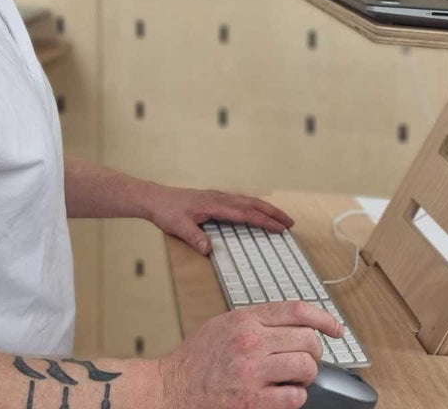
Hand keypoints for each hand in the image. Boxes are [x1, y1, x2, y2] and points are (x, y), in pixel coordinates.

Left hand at [147, 186, 293, 254]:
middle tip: (290, 223)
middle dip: (273, 213)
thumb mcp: (178, 227)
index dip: (264, 221)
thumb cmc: (167, 212)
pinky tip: (258, 212)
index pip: (246, 214)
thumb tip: (209, 250)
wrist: (157, 198)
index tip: (280, 228)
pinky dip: (255, 206)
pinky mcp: (216, 198)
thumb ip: (194, 238)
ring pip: (249, 201)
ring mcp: (220, 197)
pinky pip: (242, 201)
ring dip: (266, 209)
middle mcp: (221, 198)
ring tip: (281, 218)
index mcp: (216, 205)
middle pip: (253, 204)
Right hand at [158, 302, 341, 408]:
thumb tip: (292, 322)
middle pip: (307, 339)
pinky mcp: (251, 401)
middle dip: (315, 350)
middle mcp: (251, 341)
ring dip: (307, 374)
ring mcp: (252, 372)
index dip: (324, 317)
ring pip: (305, 367)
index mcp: (247, 318)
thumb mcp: (225, 323)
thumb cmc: (196, 358)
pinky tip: (286, 395)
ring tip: (297, 378)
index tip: (336, 327)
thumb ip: (258, 319)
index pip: (298, 310)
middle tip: (307, 358)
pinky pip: (293, 397)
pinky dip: (296, 397)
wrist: (169, 388)